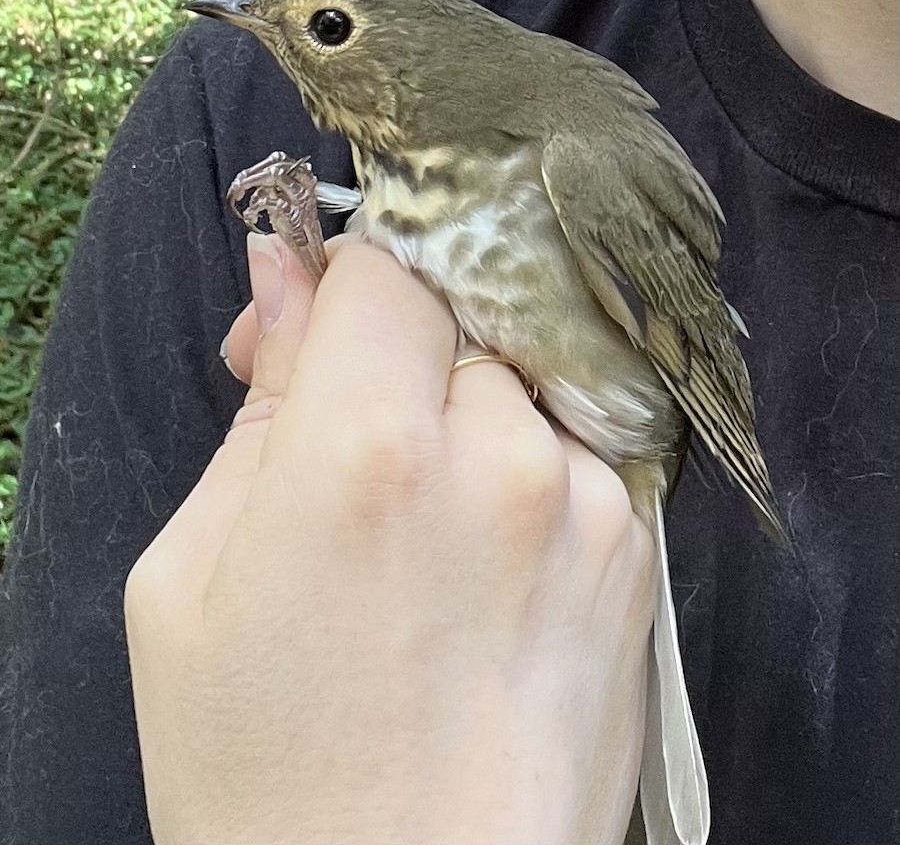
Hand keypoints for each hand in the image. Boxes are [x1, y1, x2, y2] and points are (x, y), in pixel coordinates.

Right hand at [124, 235, 655, 844]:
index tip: (319, 335)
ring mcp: (587, 507)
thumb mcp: (191, 582)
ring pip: (522, 385)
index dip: (341, 289)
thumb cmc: (263, 779)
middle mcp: (498, 459)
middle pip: (462, 316)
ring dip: (472, 420)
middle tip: (352, 446)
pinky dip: (528, 479)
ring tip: (423, 537)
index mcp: (365, 451)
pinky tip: (484, 573)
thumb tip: (282, 279)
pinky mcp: (638, 558)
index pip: (384, 268)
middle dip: (403, 359)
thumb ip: (257, 404)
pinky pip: (577, 458)